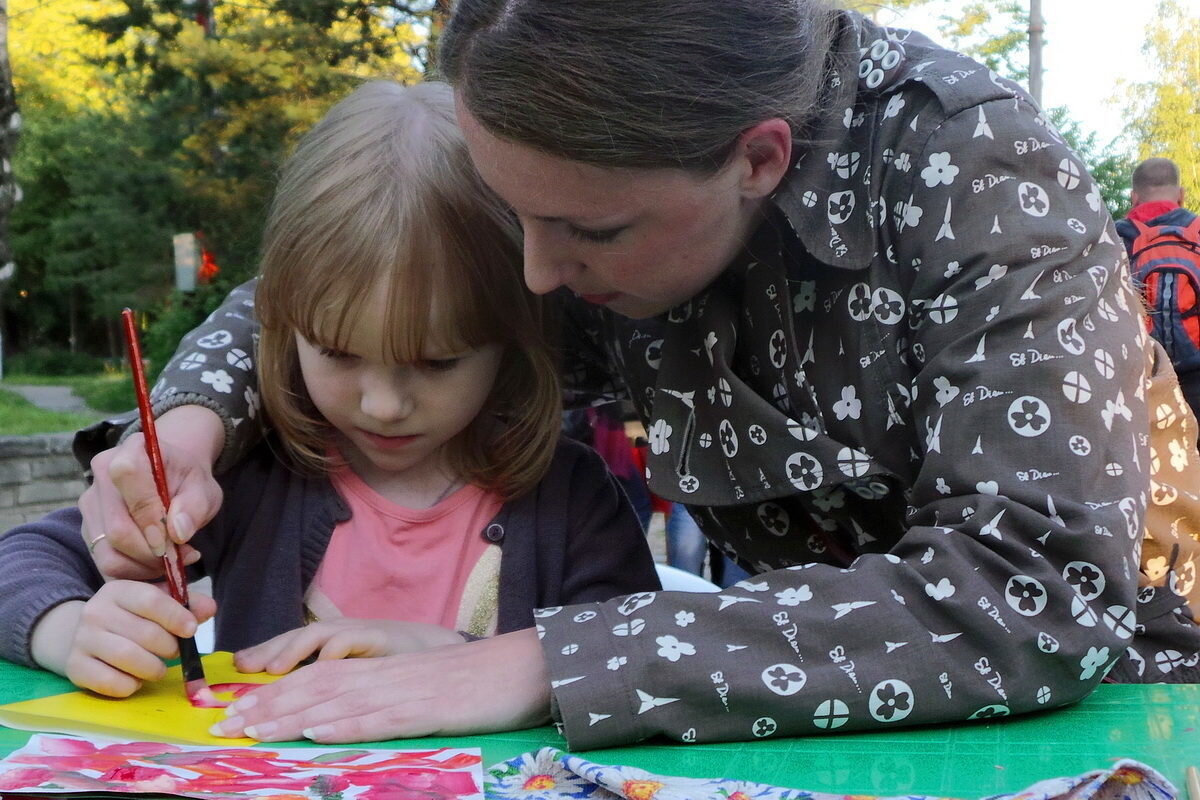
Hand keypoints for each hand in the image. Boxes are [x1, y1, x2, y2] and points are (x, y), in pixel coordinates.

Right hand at [29, 581, 216, 697]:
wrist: (87, 638)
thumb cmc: (132, 619)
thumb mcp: (157, 604)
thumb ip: (186, 604)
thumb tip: (209, 608)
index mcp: (118, 590)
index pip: (151, 600)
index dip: (175, 616)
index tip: (192, 630)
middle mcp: (95, 611)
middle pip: (145, 633)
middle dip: (169, 647)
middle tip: (174, 652)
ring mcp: (82, 640)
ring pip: (129, 658)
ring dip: (154, 668)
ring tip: (159, 668)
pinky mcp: (75, 667)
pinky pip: (112, 683)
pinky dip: (131, 685)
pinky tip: (135, 680)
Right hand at [79, 405, 224, 579]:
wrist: (171, 479)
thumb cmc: (188, 481)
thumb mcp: (204, 488)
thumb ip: (195, 506)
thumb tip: (177, 533)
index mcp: (132, 450)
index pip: (127, 477)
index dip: (149, 515)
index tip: (173, 540)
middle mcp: (101, 474)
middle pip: (116, 528)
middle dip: (150, 553)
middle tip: (180, 558)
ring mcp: (90, 502)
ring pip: (106, 551)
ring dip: (142, 566)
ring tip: (171, 561)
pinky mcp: (88, 527)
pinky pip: (104, 560)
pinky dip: (132, 570)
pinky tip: (154, 564)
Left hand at [211, 627, 550, 741]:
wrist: (525, 666)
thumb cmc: (477, 681)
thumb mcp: (422, 685)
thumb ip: (384, 697)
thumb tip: (338, 720)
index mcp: (381, 670)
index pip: (316, 680)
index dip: (271, 695)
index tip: (234, 713)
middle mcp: (384, 677)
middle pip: (314, 688)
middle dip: (265, 707)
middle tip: (223, 726)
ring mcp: (404, 693)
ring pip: (336, 702)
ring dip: (289, 717)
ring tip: (251, 731)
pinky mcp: (427, 710)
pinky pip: (379, 717)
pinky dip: (344, 725)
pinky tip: (316, 731)